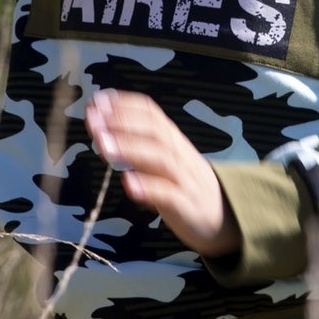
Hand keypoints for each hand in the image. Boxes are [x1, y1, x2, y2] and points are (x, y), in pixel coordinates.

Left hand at [86, 90, 237, 257]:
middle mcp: (179, 155)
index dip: (125, 105)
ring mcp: (184, 179)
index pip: (151, 114)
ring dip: (130, 149)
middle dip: (122, 123)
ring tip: (103, 146)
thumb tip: (105, 129)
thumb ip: (140, 146)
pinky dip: (148, 187)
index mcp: (173, 141)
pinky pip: (168, 194)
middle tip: (93, 120)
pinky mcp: (186, 205)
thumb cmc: (187, 186)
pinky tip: (129, 184)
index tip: (98, 100)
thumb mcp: (166, 161)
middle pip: (153, 131)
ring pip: (159, 158)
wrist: (226, 218)